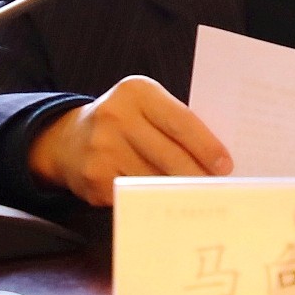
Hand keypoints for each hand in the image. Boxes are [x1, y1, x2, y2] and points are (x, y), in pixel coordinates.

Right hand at [28, 75, 233, 205]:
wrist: (69, 139)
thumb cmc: (125, 121)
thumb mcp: (147, 106)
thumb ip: (175, 122)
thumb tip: (215, 158)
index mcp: (137, 92)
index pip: (181, 121)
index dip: (206, 146)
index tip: (225, 165)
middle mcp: (116, 116)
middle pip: (170, 154)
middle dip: (198, 174)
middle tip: (218, 187)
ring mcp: (102, 149)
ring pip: (155, 179)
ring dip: (179, 191)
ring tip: (199, 196)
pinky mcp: (95, 179)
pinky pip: (136, 194)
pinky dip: (155, 200)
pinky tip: (168, 203)